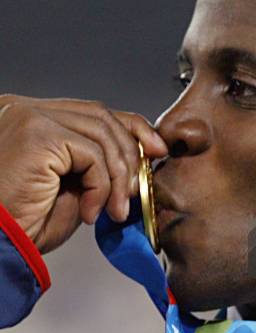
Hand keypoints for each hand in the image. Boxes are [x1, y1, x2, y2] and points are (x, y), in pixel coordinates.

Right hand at [0, 95, 166, 253]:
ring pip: (101, 135)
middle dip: (131, 151)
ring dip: (118, 177)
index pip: (93, 112)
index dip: (131, 128)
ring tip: (115, 209)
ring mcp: (30, 118)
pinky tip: (91, 211)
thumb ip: (97, 163)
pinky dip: (101, 186)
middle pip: (101, 117)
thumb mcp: (72, 185)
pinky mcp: (37, 135)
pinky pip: (92, 155)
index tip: (155, 149)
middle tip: (139, 187)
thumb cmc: (23, 222)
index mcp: (32, 117)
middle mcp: (26, 110)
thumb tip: (141, 154)